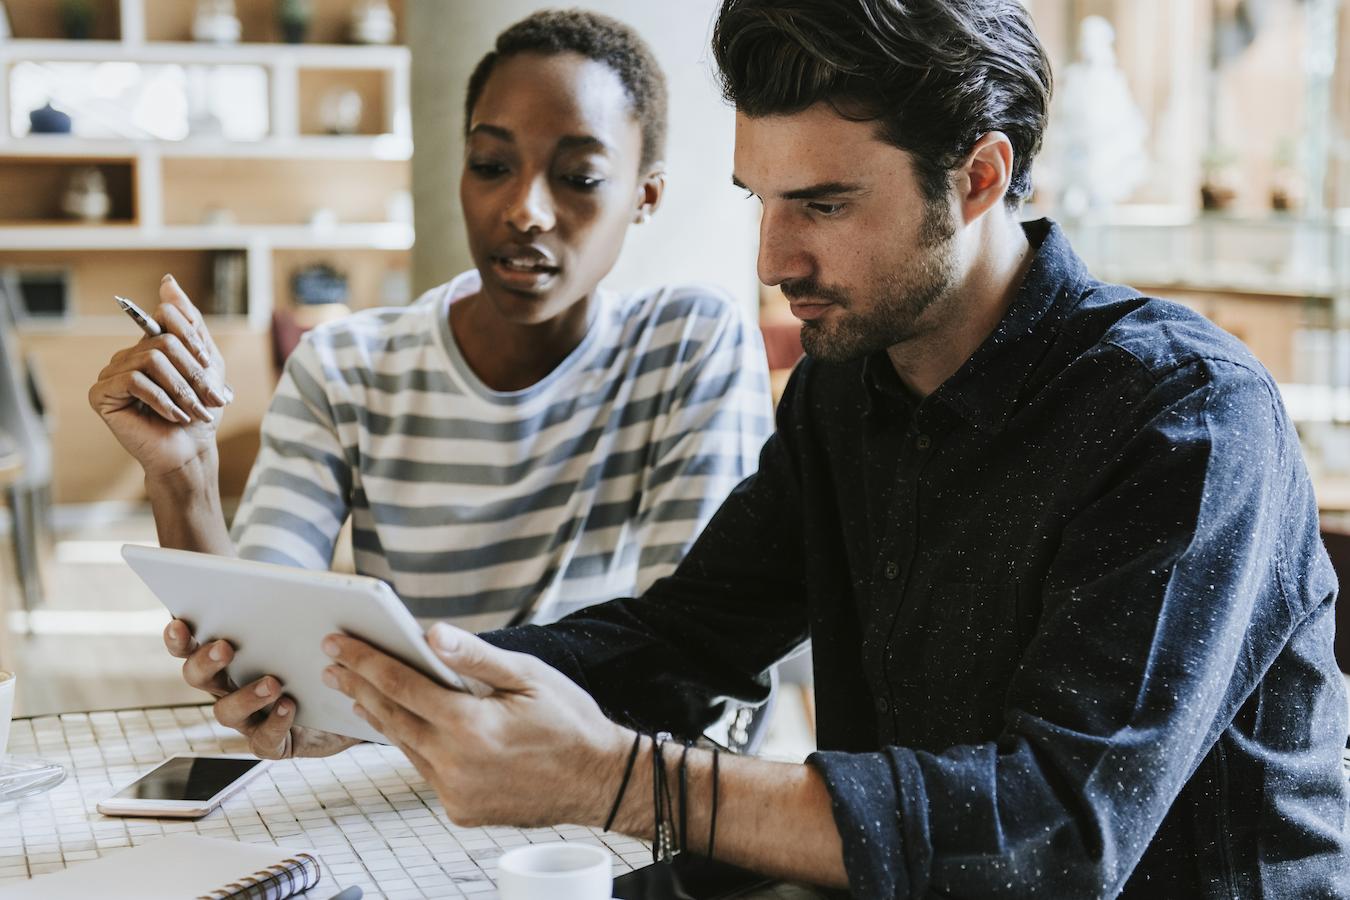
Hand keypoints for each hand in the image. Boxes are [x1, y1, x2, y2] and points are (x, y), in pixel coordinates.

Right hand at [89, 275, 230, 479]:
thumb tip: (167, 281)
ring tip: (194, 411)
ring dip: (181, 389)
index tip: (207, 367)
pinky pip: (133, 380)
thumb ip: (189, 322)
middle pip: (163, 341)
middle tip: (210, 399)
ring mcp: (110, 374)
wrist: (190, 451)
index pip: (166, 317)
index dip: (193, 340)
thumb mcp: (206, 362)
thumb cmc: (200, 410)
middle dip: (193, 372)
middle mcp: (126, 356)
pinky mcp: (101, 395)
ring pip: (151, 359)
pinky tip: (173, 416)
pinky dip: (162, 399)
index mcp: (149, 346)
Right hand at [163, 618, 359, 759]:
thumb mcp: (307, 625)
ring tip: (272, 683)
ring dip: (245, 696)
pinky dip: (275, 722)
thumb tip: (288, 576)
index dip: (178, 637)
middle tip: (224, 647)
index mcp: (226, 656)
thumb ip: (289, 603)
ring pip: (226, 712)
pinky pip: (264, 739)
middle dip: (205, 661)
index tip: (180, 622)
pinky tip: (290, 705)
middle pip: (197, 677)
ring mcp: (247, 717)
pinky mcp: (272, 740)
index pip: (189, 645)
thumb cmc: (319, 653)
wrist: (350, 696)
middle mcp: (228, 687)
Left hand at [322, 623, 629, 827]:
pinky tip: (406, 727)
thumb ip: (476, 656)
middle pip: (391, 717)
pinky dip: (412, 745)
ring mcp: (455, 792)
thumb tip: (431, 633)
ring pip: (405, 747)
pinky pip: (425, 771)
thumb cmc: (569, 722)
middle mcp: (455, 763)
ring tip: (358, 691)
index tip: (338, 642)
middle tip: (333, 664)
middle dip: (359, 685)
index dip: (365, 660)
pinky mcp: (461, 809)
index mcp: (469, 725)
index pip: (401, 684)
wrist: (599, 781)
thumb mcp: (529, 676)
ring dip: (380, 716)